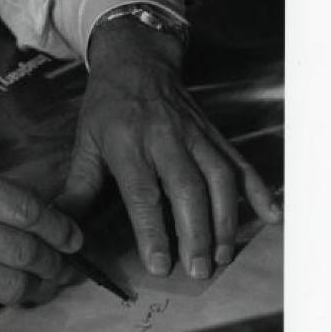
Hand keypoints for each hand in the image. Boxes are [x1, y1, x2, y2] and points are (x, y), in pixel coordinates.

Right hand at [0, 164, 82, 314]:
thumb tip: (45, 218)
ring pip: (13, 283)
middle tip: (68, 266)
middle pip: (25, 249)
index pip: (25, 209)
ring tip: (47, 283)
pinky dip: (2, 296)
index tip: (75, 237)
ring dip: (39, 287)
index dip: (59, 227)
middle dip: (56, 262)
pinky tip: (6, 289)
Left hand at [58, 18, 281, 279]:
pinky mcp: (215, 133)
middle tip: (198, 271)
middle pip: (186, 188)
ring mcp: (195, 134)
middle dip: (196, 232)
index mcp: (127, 141)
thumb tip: (61, 228)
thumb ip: (78, 187)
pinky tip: (269, 216)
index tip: (159, 265)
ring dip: (225, 220)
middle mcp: (164, 137)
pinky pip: (240, 162)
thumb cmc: (107, 106)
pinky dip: (258, 189)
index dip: (152, 229)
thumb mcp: (85, 141)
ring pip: (218, 178)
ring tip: (221, 257)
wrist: (136, 59)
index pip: (142, 191)